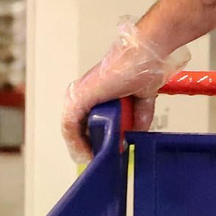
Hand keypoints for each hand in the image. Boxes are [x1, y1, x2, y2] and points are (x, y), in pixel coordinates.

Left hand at [61, 17, 187, 162]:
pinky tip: (85, 153)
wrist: (145, 55)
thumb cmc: (143, 68)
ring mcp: (80, 95)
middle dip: (89, 146)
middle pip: (78, 128)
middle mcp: (85, 94)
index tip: (102, 155)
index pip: (86, 123)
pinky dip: (76, 143)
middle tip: (100, 160)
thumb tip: (133, 137)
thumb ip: (138, 120)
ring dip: (82, 147)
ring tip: (94, 159)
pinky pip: (70, 126)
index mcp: (96, 94)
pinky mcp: (80, 97)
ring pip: (72, 129)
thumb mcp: (141, 102)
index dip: (93, 142)